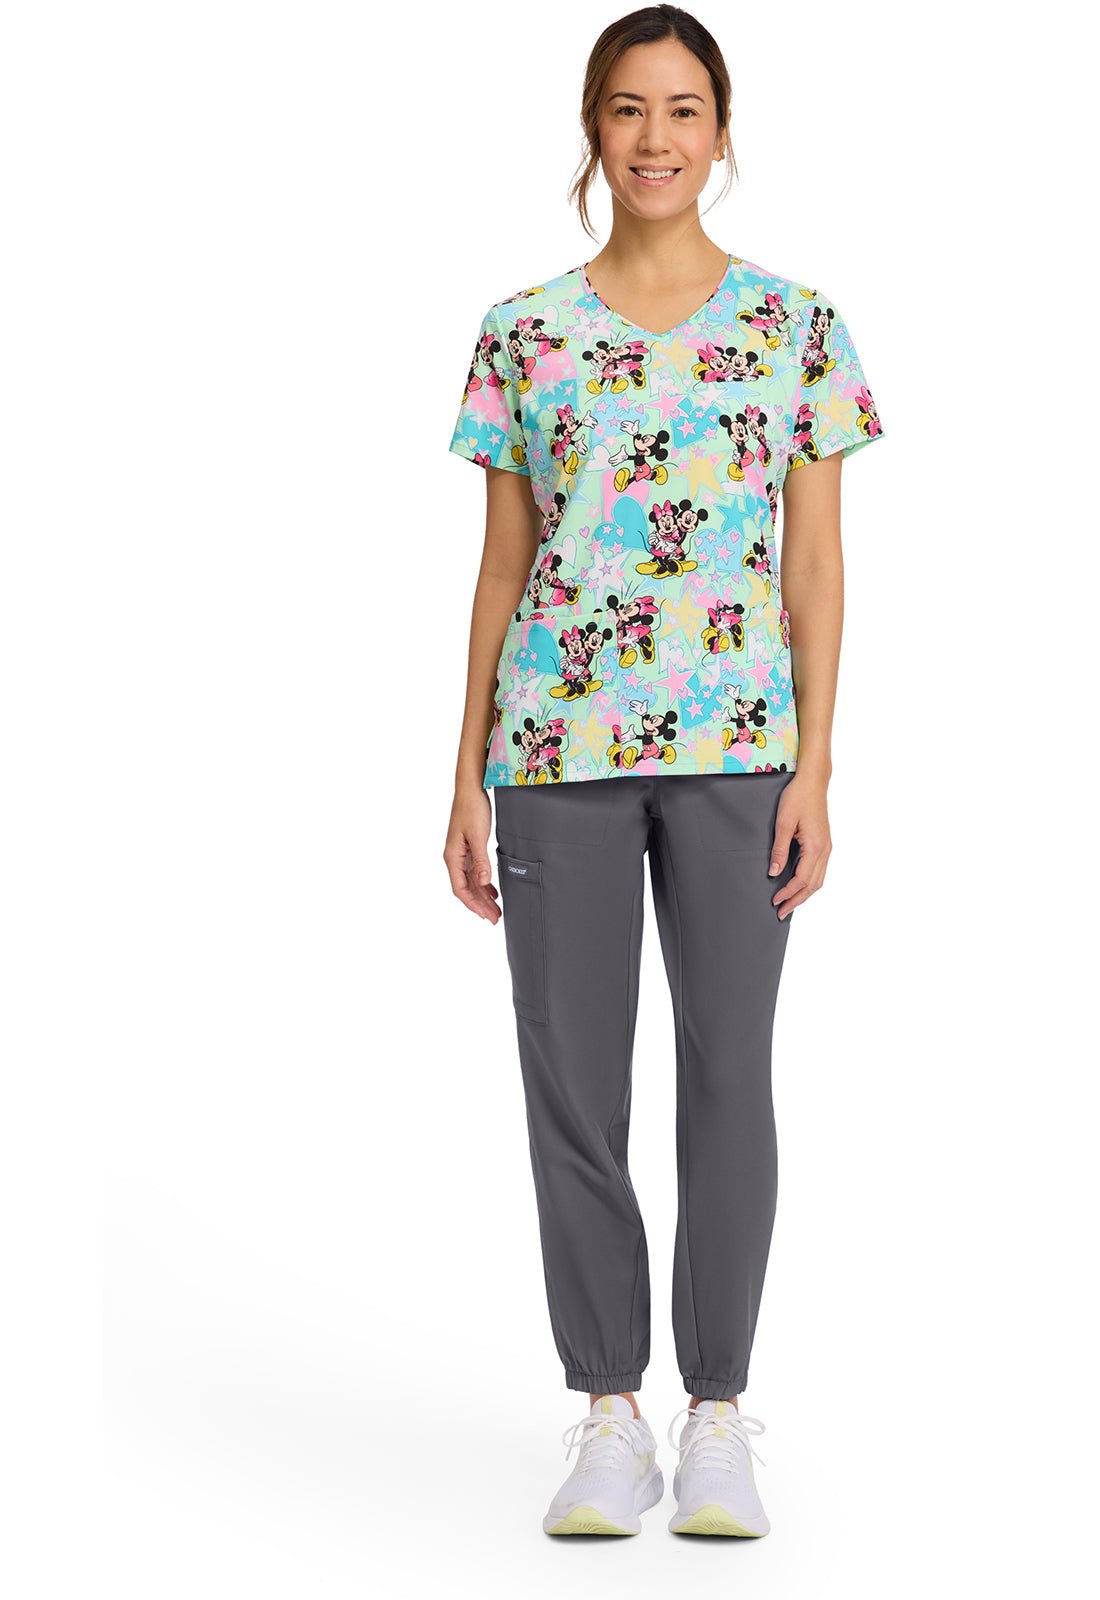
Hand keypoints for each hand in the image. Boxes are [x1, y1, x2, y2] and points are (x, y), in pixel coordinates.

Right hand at [444, 786, 500, 922]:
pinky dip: (483, 883)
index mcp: (452, 857)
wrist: (471, 788)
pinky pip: (474, 872)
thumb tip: (483, 883)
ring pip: (471, 882)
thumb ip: (480, 860)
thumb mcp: (478, 836)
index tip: (485, 916)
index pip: (460, 889)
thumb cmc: (472, 808)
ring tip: (496, 909)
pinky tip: (492, 890)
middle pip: (466, 888)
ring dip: (482, 896)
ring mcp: (461, 853)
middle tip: (495, 918)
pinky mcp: (468, 847)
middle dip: (480, 905)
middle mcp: (454, 857)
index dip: (473, 905)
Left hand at [768, 772, 830, 920]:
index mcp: (816, 846)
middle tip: (781, 913)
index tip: (775, 902)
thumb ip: (779, 850)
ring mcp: (827, 847)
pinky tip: (798, 886)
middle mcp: (825, 850)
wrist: (813, 782)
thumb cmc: (797, 798)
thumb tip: (773, 872)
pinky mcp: (824, 843)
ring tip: (789, 904)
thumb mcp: (783, 823)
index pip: (802, 879)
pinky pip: (819, 870)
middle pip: (813, 885)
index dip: (788, 893)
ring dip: (804, 894)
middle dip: (797, 901)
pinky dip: (809, 883)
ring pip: (819, 879)